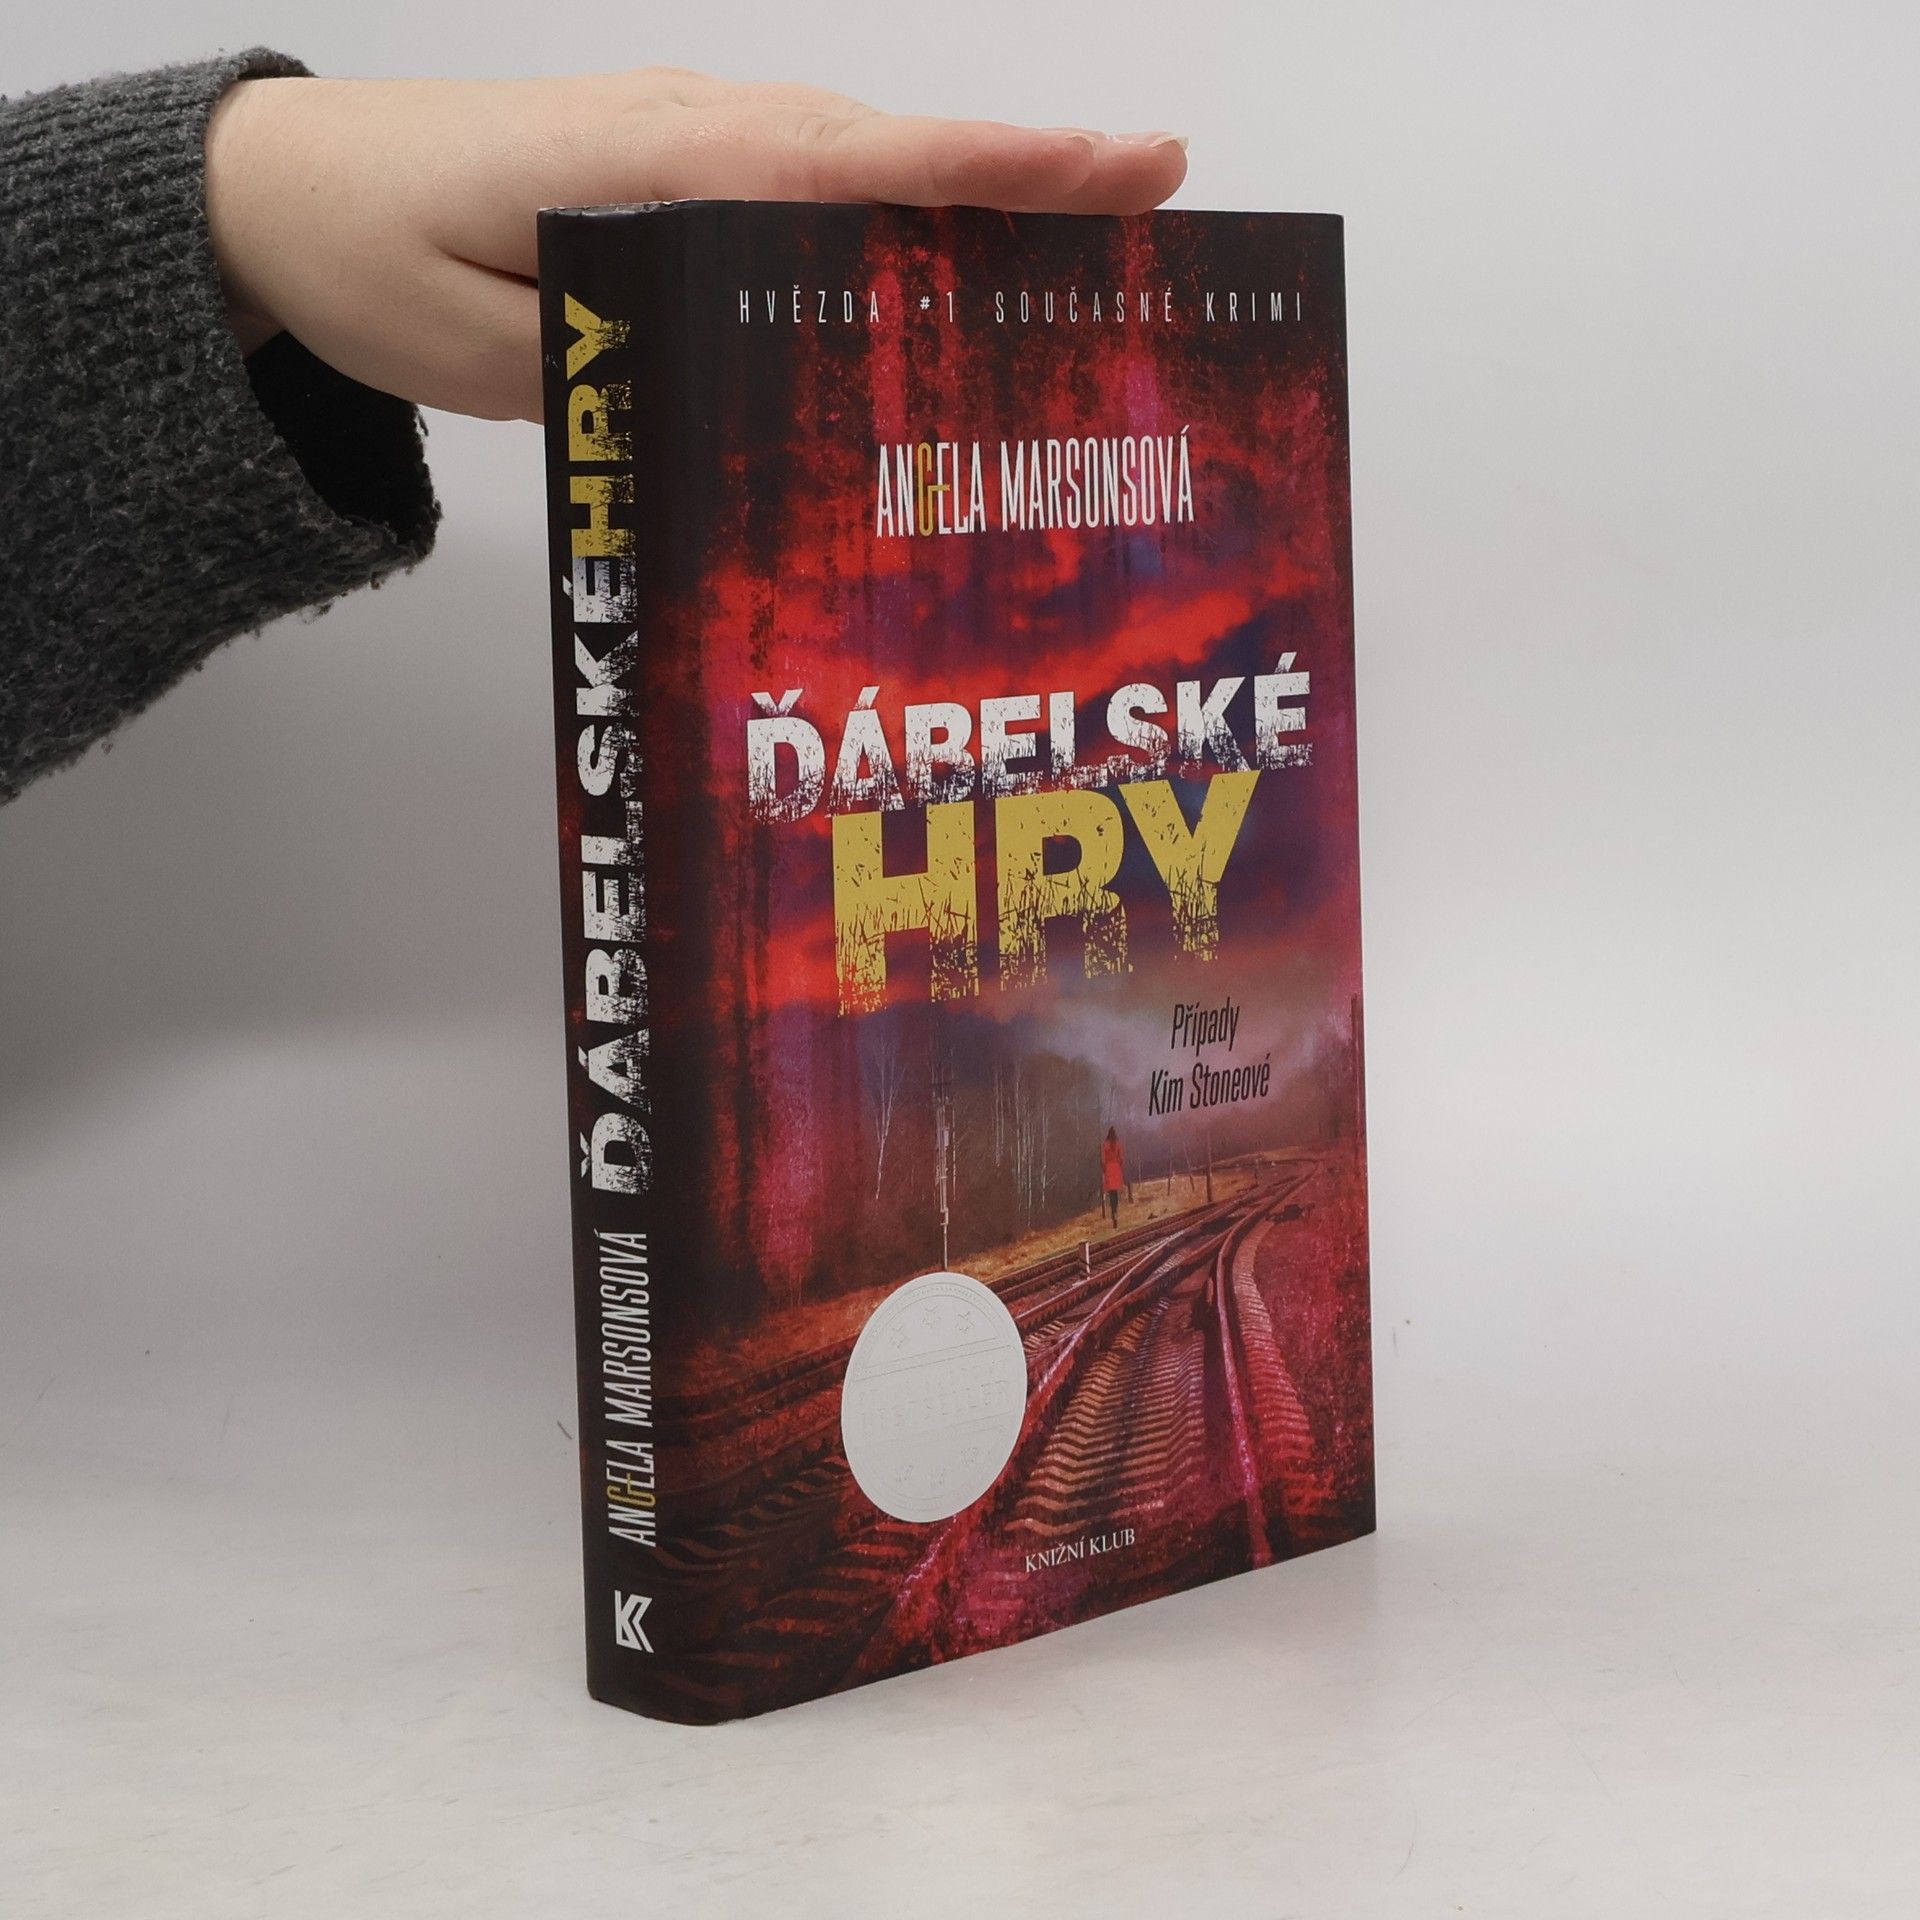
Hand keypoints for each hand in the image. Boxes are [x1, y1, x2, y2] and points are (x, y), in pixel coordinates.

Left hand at [204, 69, 1187, 422]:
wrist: (277, 189)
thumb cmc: (371, 258)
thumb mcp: (481, 351)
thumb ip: (619, 364)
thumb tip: (745, 390)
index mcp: (661, 167)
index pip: (862, 163)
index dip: (1001, 168)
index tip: (1125, 168)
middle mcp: (694, 132)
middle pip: (892, 151)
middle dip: (1031, 177)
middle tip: (1160, 214)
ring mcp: (687, 140)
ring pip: (859, 163)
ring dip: (971, 197)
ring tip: (1083, 250)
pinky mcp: (674, 168)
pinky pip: (808, 183)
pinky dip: (890, 212)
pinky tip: (931, 269)